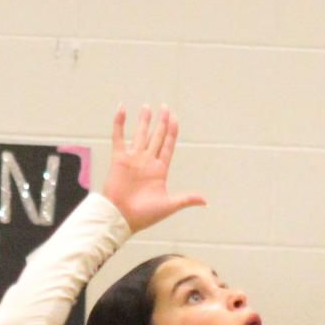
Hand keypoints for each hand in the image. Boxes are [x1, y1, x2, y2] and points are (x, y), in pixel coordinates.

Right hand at [102, 104, 205, 233]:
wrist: (120, 218)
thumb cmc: (144, 215)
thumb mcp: (168, 205)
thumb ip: (185, 199)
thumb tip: (205, 201)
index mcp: (159, 171)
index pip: (167, 146)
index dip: (171, 132)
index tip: (175, 118)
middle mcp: (147, 162)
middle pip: (156, 137)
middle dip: (161, 122)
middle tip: (164, 107)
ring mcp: (133, 159)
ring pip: (140, 134)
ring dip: (144, 121)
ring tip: (147, 106)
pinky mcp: (119, 159)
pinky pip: (119, 137)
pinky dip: (119, 123)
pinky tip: (122, 109)